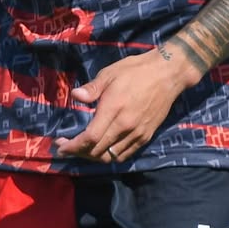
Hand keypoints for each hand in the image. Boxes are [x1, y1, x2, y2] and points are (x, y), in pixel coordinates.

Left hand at [55, 48, 191, 162]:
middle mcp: (125, 126)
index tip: (60, 146)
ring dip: (93, 156)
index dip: (73, 146)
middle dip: (79, 152)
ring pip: (111, 156)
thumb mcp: (110, 73)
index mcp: (113, 109)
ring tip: (82, 149)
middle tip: (67, 146)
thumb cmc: (135, 70)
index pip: (90, 138)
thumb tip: (75, 96)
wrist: (167, 75)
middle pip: (98, 151)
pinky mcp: (146, 136)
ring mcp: (137, 133)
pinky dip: (110, 156)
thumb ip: (92, 89)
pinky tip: (102, 148)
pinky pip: (125, 154)